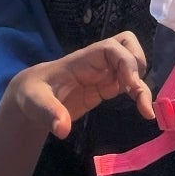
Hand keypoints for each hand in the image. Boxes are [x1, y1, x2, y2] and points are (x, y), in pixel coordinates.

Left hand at [9, 31, 152, 140]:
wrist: (30, 100)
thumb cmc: (31, 95)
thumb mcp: (34, 103)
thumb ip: (49, 113)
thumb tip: (63, 129)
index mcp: (80, 61)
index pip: (110, 47)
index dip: (126, 61)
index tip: (131, 85)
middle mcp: (95, 63)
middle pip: (126, 45)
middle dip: (137, 64)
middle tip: (136, 92)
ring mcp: (101, 74)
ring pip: (131, 63)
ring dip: (142, 82)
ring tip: (144, 108)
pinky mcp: (104, 88)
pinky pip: (128, 83)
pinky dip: (139, 93)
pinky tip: (143, 111)